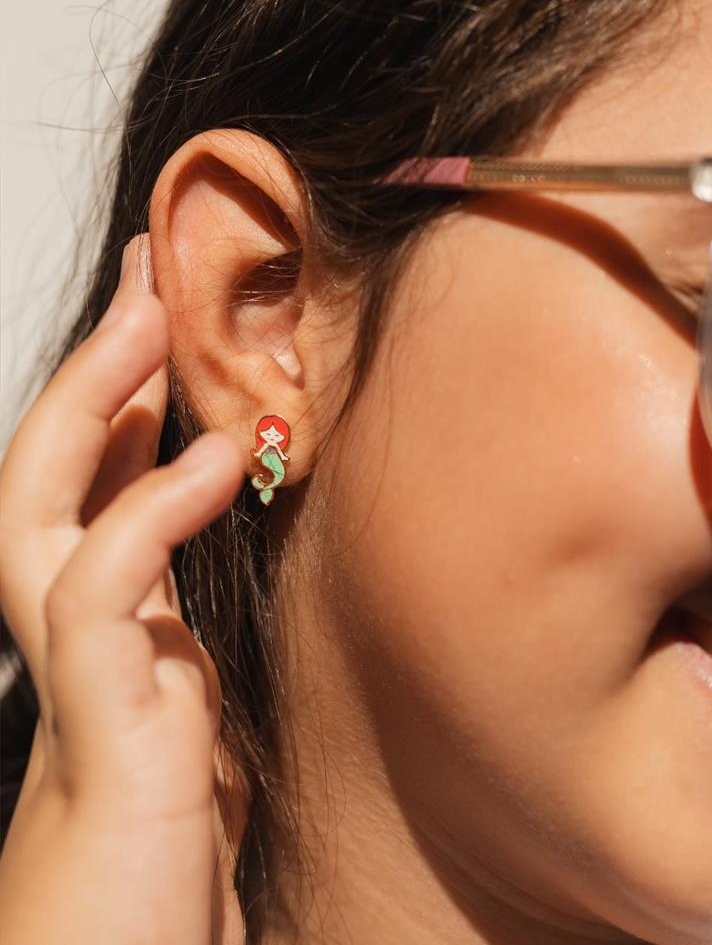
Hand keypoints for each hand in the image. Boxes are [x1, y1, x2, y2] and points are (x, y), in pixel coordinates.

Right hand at [0, 234, 247, 943]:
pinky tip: (211, 459)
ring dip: (89, 400)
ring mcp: (74, 680)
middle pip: (49, 471)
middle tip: (147, 274)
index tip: (168, 331)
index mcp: (112, 642)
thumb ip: (199, 675)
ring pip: (41, 503)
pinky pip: (100, 591)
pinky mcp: (95, 727)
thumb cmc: (162, 892)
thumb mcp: (201, 748)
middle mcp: (76, 646)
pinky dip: (147, 512)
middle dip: (94, 368)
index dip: (123, 405)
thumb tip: (223, 622)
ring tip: (146, 312)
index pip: (97, 493)